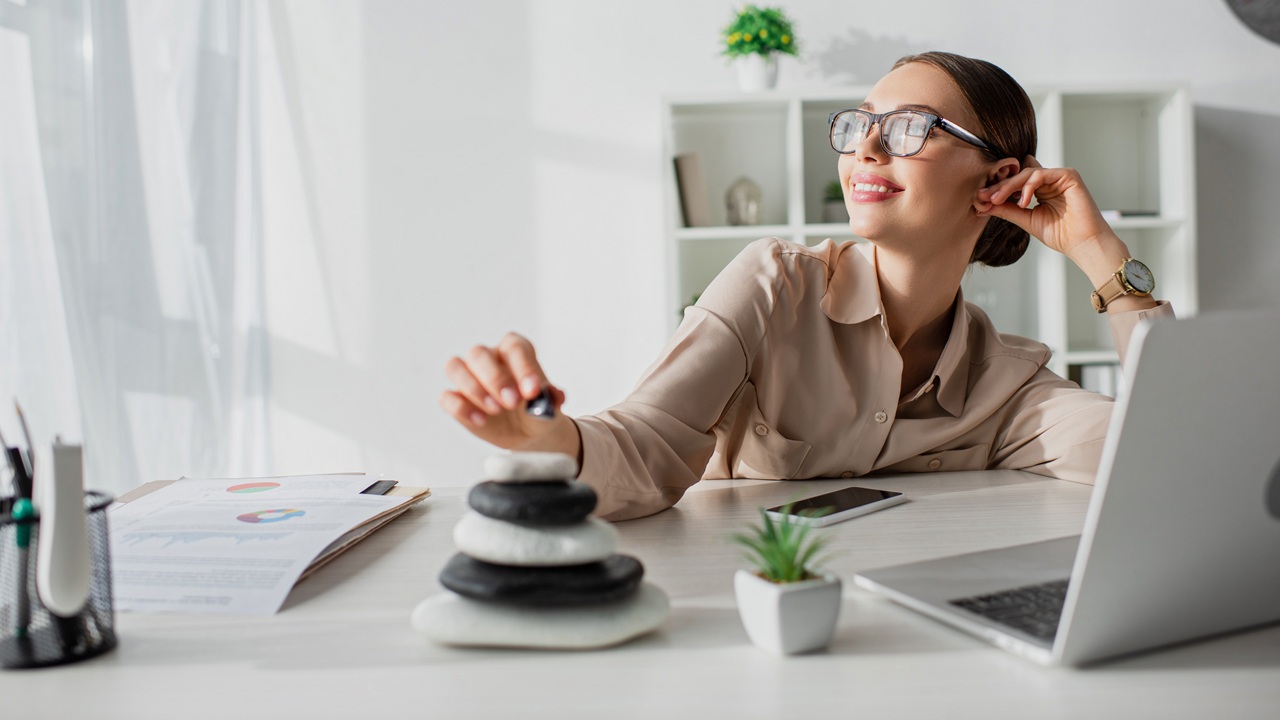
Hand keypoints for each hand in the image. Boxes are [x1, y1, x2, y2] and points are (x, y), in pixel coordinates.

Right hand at [439, 333, 570, 450]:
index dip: (522, 367)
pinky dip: (461, 408)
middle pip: (478, 353)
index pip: (514, 347)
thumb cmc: (537, 410)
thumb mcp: (550, 408)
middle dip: (494, 378)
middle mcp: (488, 357)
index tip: (532, 391)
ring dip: (474, 389)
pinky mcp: (457, 398)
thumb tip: (554, 395)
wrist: (526, 432)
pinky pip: (447, 396)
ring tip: (496, 410)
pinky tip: (481, 421)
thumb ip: (552, 399)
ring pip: (455, 367)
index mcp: (514, 351)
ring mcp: (468, 376)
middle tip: (512, 402)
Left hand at [974, 155, 1113, 259]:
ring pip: (1027, 172)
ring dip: (1009, 186)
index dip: (998, 189)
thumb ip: (1007, 210)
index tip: (980, 199)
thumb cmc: (1060, 235)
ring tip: (997, 200)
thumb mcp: (1026, 220)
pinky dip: (1028, 186)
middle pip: (1019, 175)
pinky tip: (1022, 201)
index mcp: (1040, 190)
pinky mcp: (1069, 175)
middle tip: (983, 196)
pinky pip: (1042, 174)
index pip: (1016, 182)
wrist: (1083, 244)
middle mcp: (1050, 180)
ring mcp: (1059, 176)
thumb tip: (983, 205)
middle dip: (999, 186)